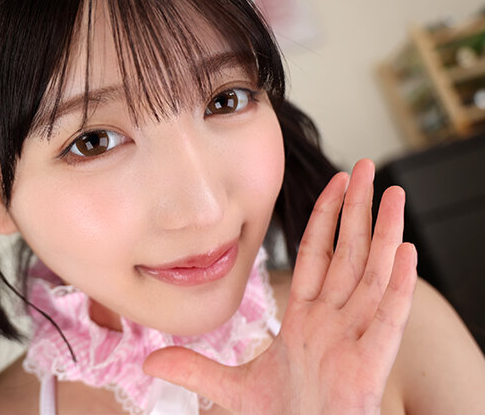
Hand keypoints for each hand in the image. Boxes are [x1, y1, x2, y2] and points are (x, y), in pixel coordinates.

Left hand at [143, 159, 417, 413]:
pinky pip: (388, 317)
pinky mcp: (370, 364)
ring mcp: (355, 339)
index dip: (326, 219)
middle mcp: (335, 321)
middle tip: (366, 167)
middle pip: (349, 253)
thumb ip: (196, 368)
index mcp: (307, 321)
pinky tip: (405, 251)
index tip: (334, 185)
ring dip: (384, 233)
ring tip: (392, 194)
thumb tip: (151, 358)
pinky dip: (397, 285)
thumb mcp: (233, 389)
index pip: (318, 257)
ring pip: (372, 274)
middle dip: (357, 210)